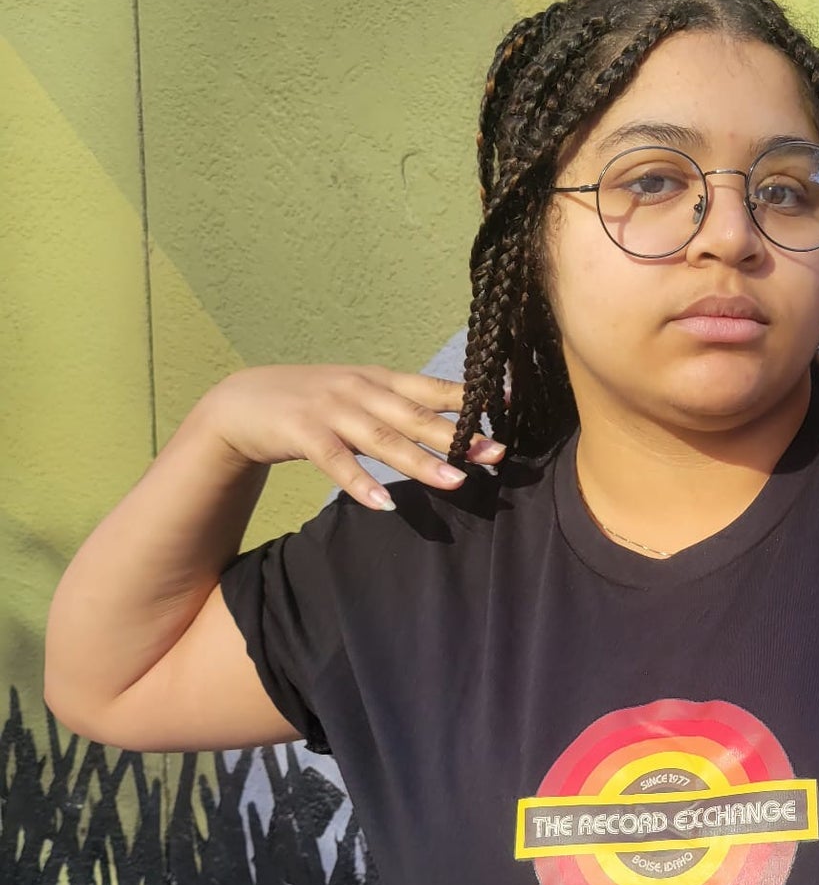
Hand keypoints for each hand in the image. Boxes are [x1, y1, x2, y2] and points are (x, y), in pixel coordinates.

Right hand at [193, 363, 503, 509]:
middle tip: (496, 454)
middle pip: (417, 416)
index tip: (511, 404)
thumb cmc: (313, 405)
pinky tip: (384, 503)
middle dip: (459, 436)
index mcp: (380, 380)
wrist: (241, 402)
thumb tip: (455, 430)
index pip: (433, 388)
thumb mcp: (361, 399)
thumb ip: (401, 411)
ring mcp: (331, 409)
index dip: (471, 396)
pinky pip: (336, 462)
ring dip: (420, 462)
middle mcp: (361, 390)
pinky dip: (360, 483)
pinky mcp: (302, 432)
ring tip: (455, 482)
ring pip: (383, 439)